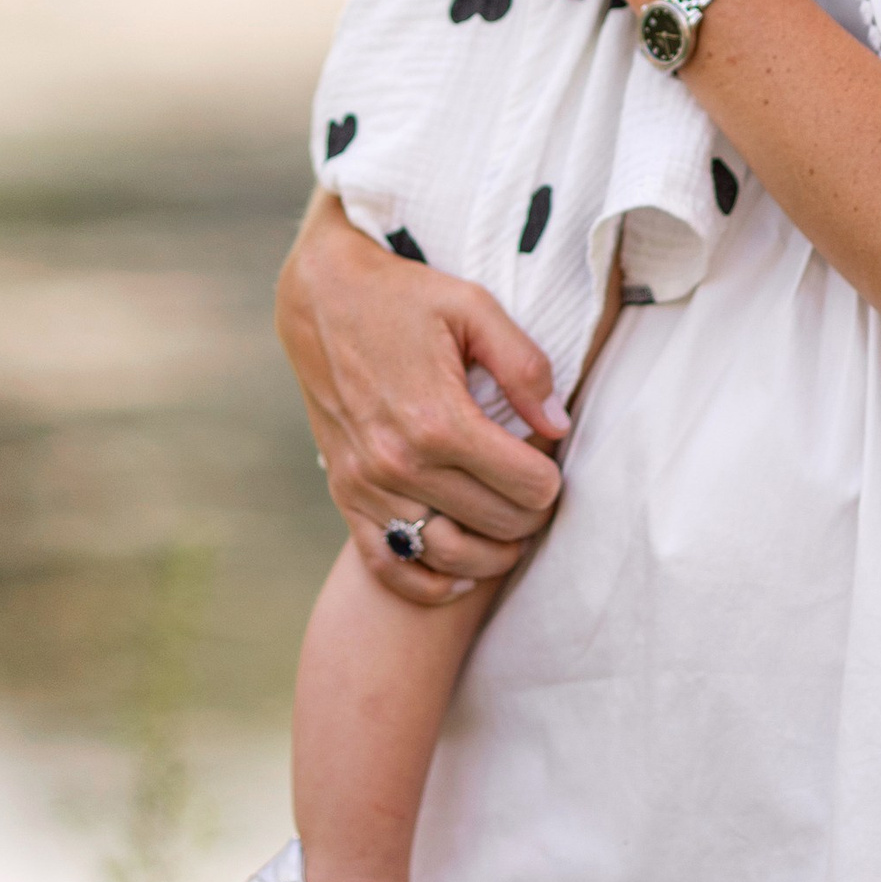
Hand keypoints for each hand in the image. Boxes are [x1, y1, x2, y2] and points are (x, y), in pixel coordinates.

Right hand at [277, 193, 568, 604]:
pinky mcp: (344, 493)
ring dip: (490, 555)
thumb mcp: (473, 307)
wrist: (322, 298)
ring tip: (510, 536)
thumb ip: (524, 366)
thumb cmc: (404, 298)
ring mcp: (367, 485)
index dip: (551, 478)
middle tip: (535, 491)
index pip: (527, 486)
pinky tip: (459, 575)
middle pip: (497, 525)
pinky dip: (427, 583)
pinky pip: (387, 565)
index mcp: (439, 420)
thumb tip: (558, 427)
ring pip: (448, 556)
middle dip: (530, 514)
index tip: (549, 461)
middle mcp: (400, 464)